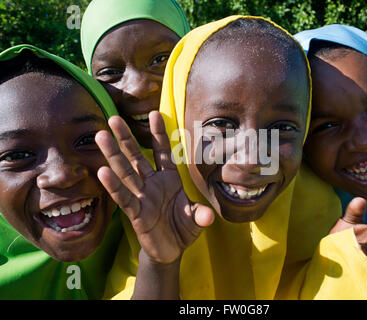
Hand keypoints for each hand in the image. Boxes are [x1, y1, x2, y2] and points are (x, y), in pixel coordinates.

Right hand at [95, 111, 214, 264]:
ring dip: (114, 155)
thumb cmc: (183, 229)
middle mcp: (153, 184)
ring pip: (126, 172)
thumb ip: (200, 215)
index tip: (155, 113)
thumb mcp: (196, 220)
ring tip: (101, 136)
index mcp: (169, 180)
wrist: (172, 251)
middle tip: (113, 119)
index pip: (163, 152)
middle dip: (126, 138)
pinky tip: (102, 171)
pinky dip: (114, 186)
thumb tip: (208, 216)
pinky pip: (124, 198)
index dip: (159, 134)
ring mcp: (142, 197)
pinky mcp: (136, 214)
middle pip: (137, 157)